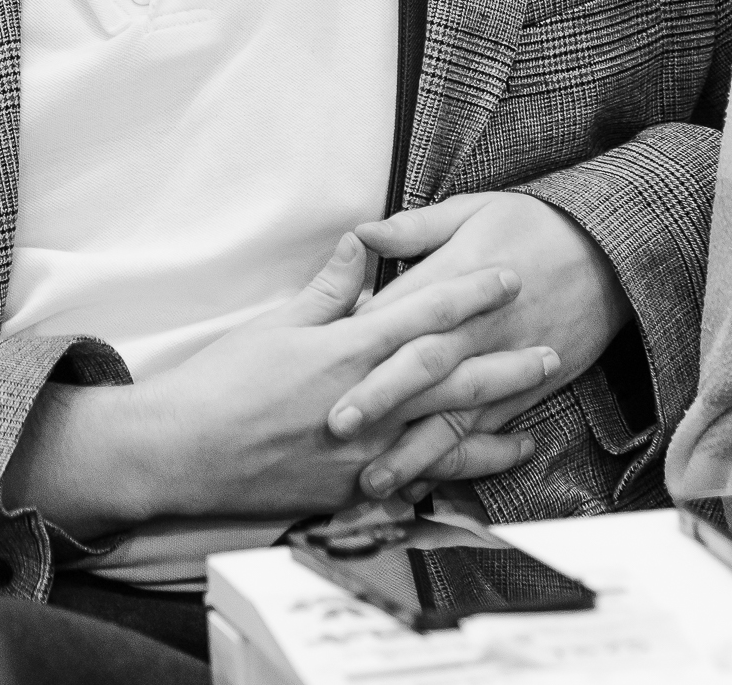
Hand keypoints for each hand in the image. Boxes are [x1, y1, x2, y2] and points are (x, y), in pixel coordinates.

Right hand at [1, 234, 554, 537]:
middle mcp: (364, 402)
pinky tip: (475, 471)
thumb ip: (330, 287)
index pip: (423, 315)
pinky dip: (448, 475)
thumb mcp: (277, 322)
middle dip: (504, 363)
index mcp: (346, 352)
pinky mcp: (348, 490)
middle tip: (550, 349)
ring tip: (532, 421)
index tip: (510, 277)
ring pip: (440, 437)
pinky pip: (411, 481)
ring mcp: (360, 452)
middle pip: (448, 378)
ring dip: (491, 427)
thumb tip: (364, 242)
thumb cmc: (221, 382)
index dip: (470, 294)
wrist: (181, 453)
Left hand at [340, 194, 634, 494]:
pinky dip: (457, 459)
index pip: (399, 309)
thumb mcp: (473, 210)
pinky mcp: (524, 389)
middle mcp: (477, 326)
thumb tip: (360, 233)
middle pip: (422, 364)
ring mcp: (502, 362)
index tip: (315, 358)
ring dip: (413, 447)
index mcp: (456, 276)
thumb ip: (415, 228)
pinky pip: (486, 430)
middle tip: (336, 426)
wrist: (610, 251)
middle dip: (380, 396)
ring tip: (373, 478)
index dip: (358, 335)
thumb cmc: (534, 224)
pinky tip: (425, 483)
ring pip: (452, 410)